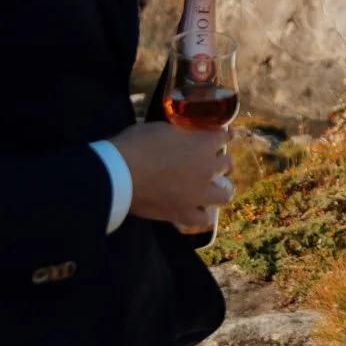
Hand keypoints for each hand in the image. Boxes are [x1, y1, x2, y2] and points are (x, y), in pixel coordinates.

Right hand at [109, 121, 233, 232]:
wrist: (118, 174)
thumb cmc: (136, 144)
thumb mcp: (163, 127)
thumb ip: (182, 132)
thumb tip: (184, 134)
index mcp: (204, 144)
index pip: (225, 137)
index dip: (223, 136)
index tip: (221, 136)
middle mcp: (208, 169)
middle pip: (227, 164)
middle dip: (220, 161)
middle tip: (210, 161)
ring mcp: (198, 194)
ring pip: (224, 194)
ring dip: (219, 188)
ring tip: (211, 187)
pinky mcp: (183, 213)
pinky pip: (202, 218)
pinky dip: (202, 213)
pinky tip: (197, 208)